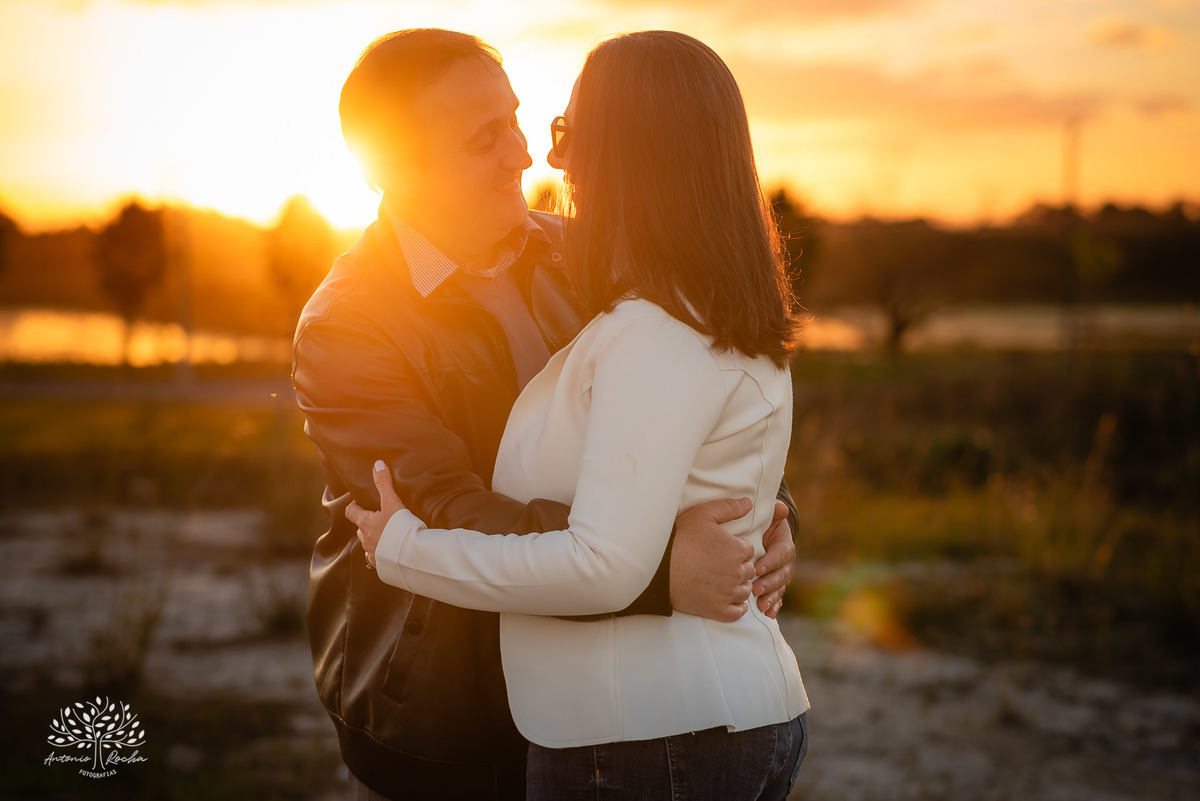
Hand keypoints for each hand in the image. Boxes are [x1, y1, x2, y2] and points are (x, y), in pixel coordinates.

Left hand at [344, 460, 406, 569]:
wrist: (410, 555)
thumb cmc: (400, 528)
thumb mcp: (393, 502)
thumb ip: (385, 483)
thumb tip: (377, 463)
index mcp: (365, 523)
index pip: (350, 512)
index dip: (354, 506)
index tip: (361, 502)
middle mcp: (365, 539)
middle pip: (359, 529)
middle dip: (366, 524)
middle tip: (378, 518)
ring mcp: (372, 553)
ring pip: (367, 544)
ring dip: (373, 540)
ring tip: (386, 536)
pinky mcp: (381, 566)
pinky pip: (377, 559)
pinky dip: (381, 555)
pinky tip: (391, 553)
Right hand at [669, 497, 756, 622]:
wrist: (657, 566)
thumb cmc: (679, 537)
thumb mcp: (703, 514)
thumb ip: (730, 507)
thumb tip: (749, 502)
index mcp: (737, 550)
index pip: (749, 550)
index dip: (737, 547)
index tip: (722, 548)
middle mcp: (737, 573)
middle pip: (749, 570)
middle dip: (739, 566)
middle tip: (720, 563)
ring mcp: (727, 594)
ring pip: (745, 590)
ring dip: (738, 585)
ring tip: (723, 579)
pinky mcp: (716, 610)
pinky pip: (737, 612)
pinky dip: (736, 607)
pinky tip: (727, 598)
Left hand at [752, 501, 795, 618]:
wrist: (762, 537)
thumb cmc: (760, 526)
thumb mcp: (766, 518)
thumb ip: (773, 514)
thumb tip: (780, 507)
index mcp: (784, 545)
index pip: (781, 553)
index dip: (771, 561)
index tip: (758, 567)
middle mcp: (786, 563)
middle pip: (781, 575)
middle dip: (769, 583)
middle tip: (755, 589)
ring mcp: (781, 576)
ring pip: (779, 589)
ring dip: (771, 598)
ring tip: (761, 606)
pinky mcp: (775, 587)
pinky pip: (777, 598)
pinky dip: (774, 607)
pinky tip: (769, 615)